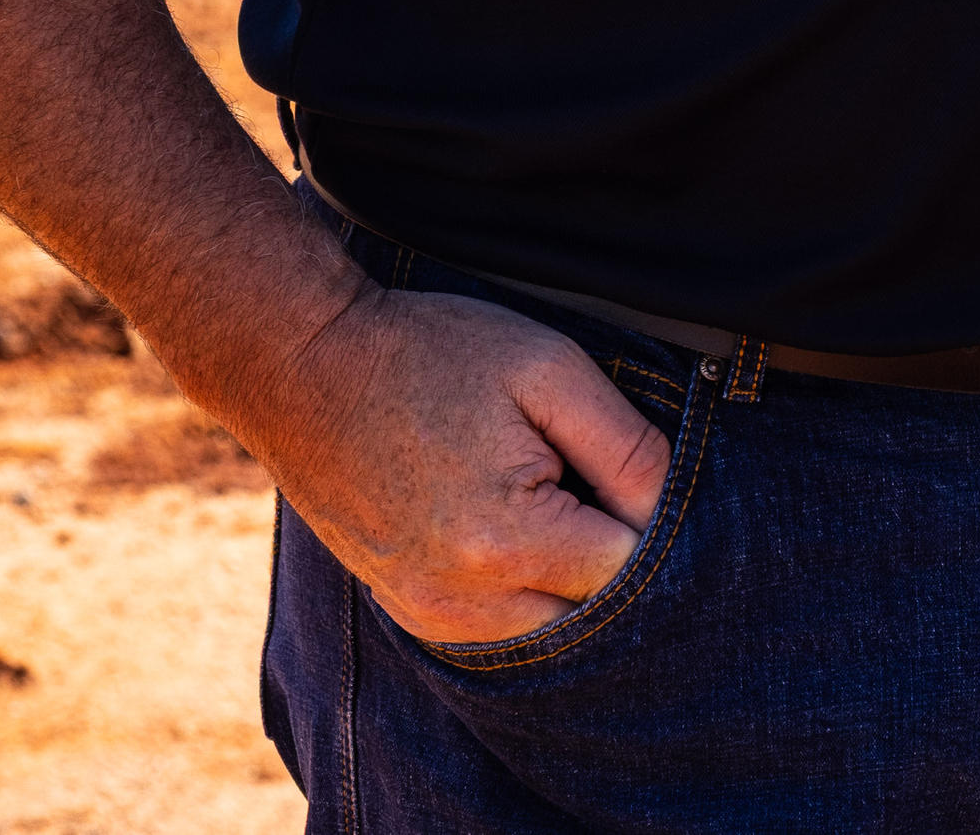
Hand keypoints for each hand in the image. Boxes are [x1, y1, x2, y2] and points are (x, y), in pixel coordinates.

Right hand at [241, 281, 673, 645]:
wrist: (301, 367)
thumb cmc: (430, 354)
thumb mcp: (550, 371)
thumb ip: (627, 447)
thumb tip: (678, 504)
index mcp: (505, 543)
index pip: (630, 567)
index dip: (649, 513)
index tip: (626, 464)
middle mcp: (462, 601)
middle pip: (591, 609)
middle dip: (611, 549)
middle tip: (587, 472)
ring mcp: (427, 613)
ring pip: (548, 624)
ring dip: (567, 571)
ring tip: (544, 488)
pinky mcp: (406, 609)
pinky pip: (500, 622)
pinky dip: (523, 583)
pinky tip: (511, 516)